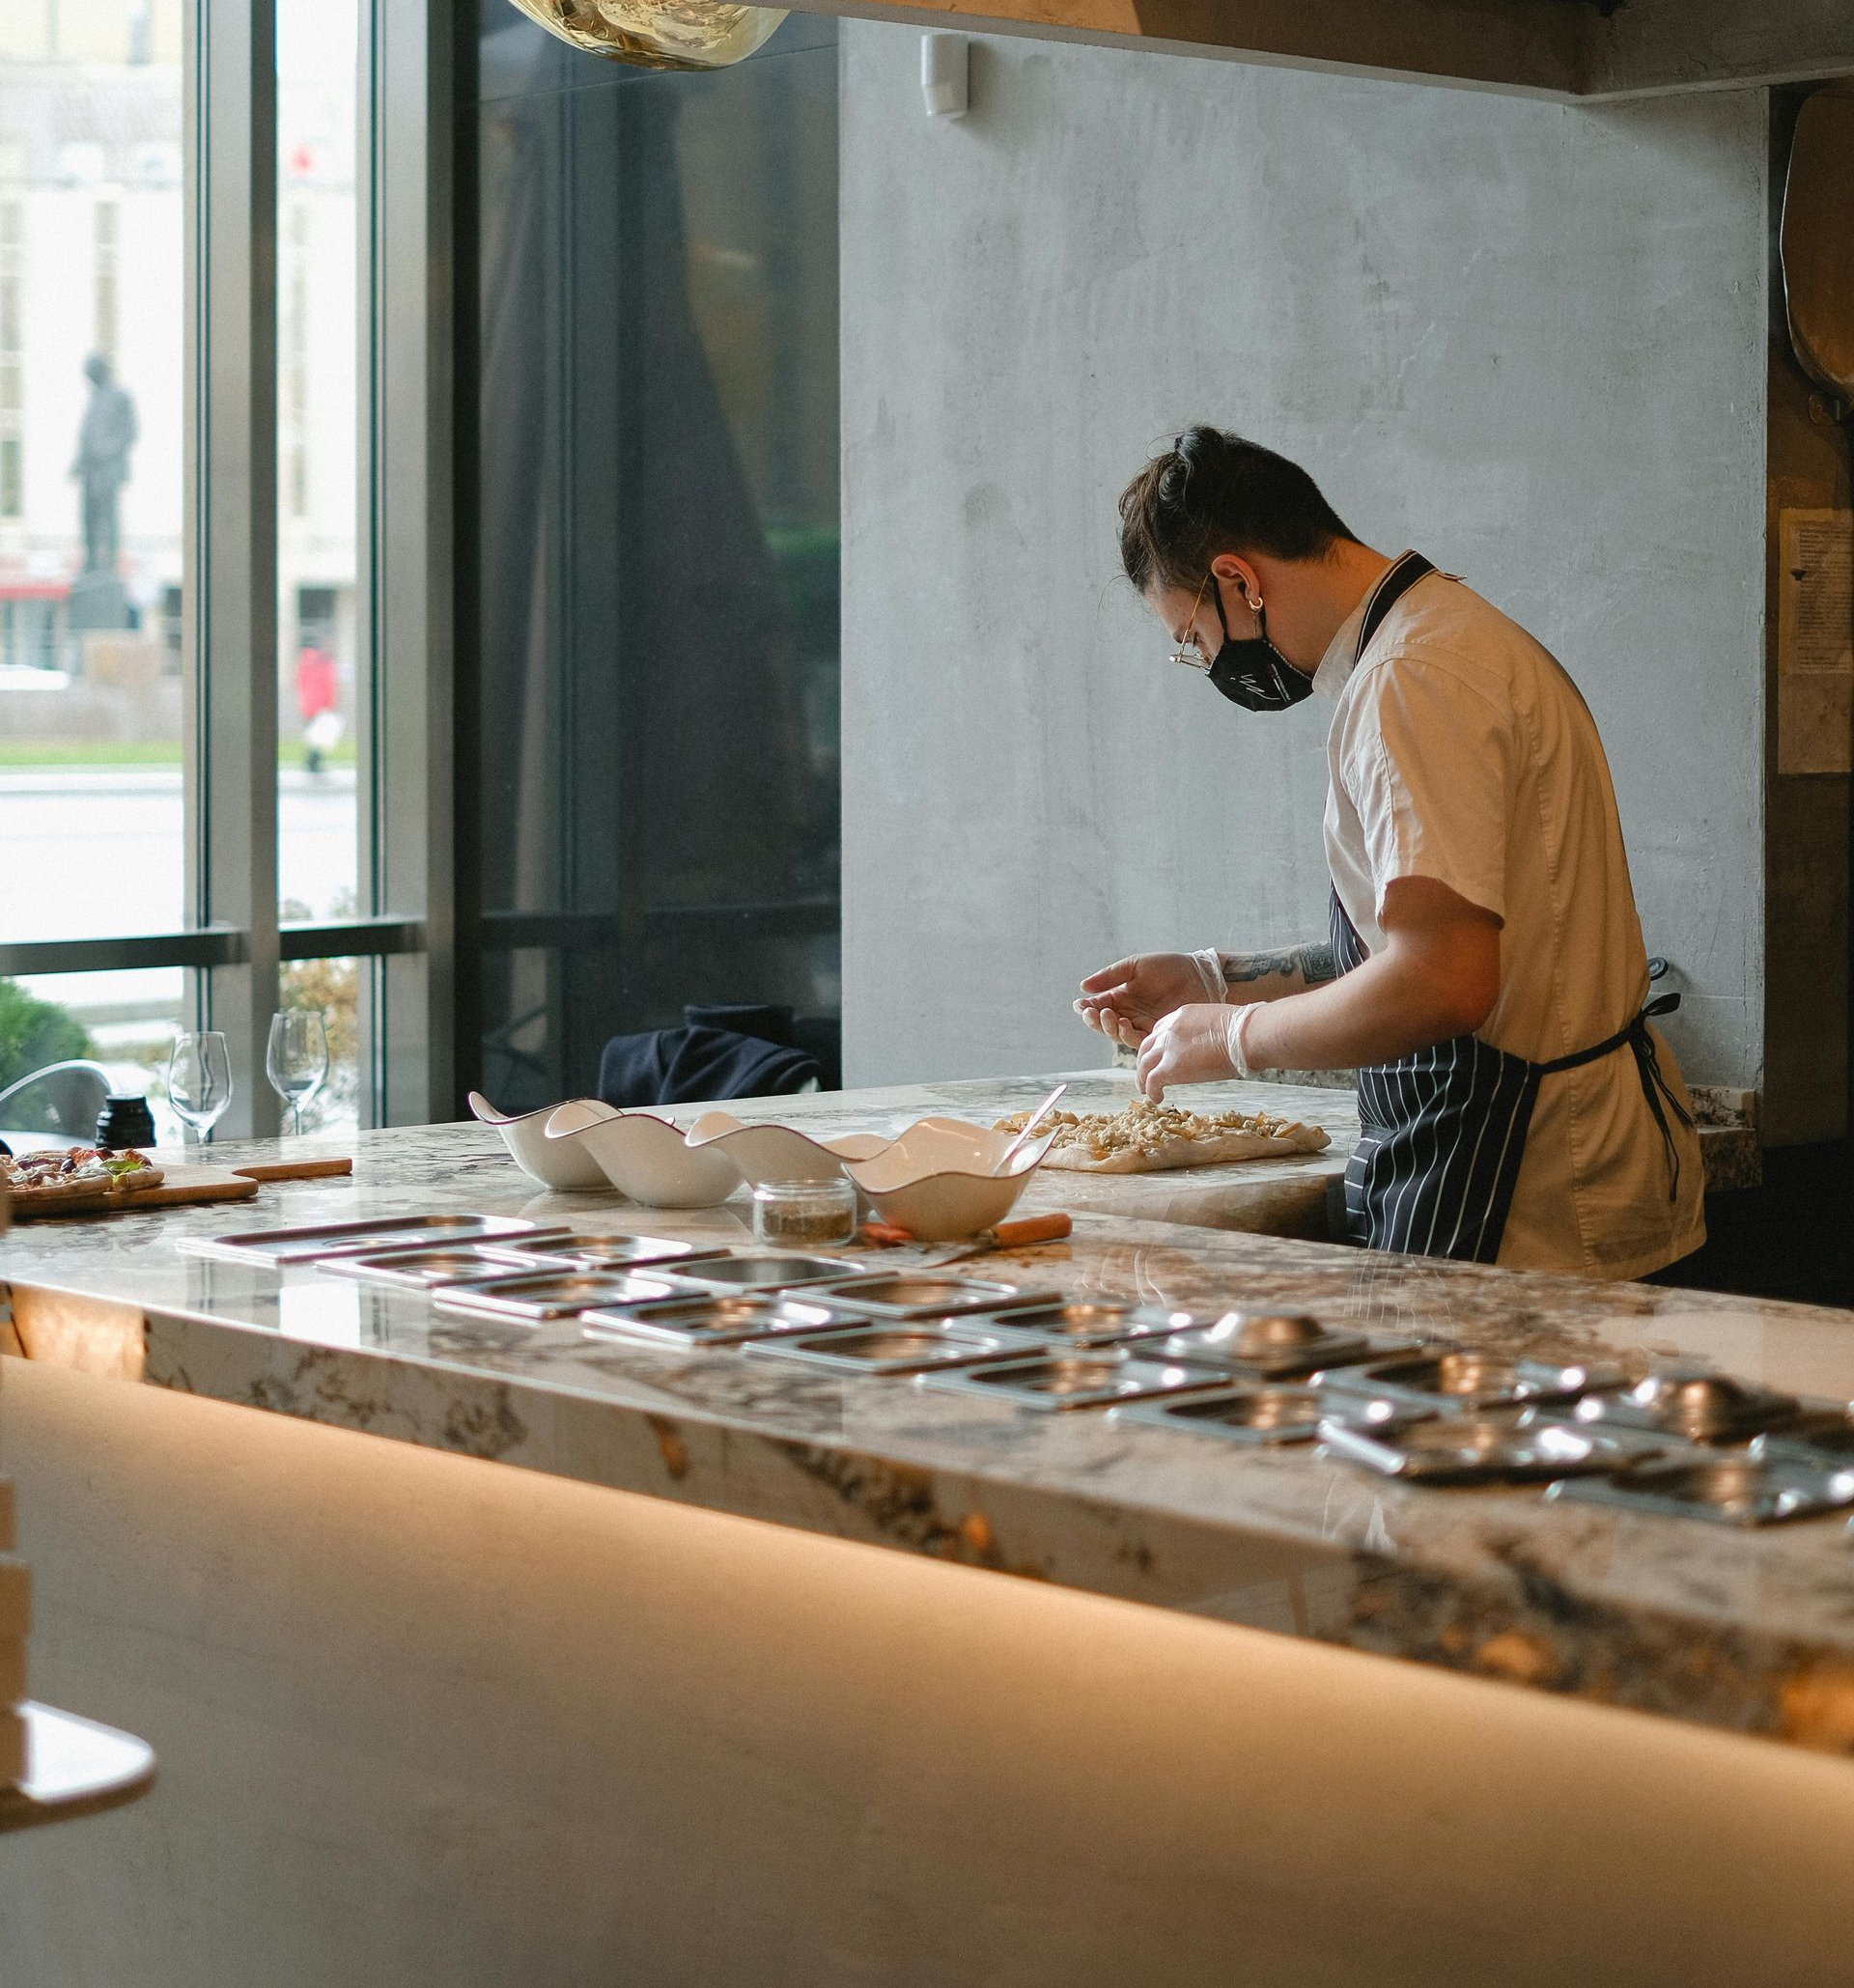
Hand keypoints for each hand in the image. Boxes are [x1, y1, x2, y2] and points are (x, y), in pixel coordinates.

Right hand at [1074, 952, 1219, 1048]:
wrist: (1200, 976)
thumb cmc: (1169, 968)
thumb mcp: (1135, 966)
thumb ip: (1110, 976)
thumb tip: (1082, 987)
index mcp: (1122, 996)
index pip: (1098, 1006)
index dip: (1087, 1009)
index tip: (1080, 1006)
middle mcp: (1129, 1014)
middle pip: (1105, 1024)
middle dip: (1095, 1021)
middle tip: (1094, 1014)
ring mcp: (1142, 1025)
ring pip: (1118, 1035)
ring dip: (1109, 1028)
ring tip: (1109, 1016)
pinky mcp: (1156, 1035)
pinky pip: (1137, 1041)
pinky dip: (1127, 1036)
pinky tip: (1125, 1025)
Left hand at [1135, 1004, 1243, 1100]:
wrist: (1247, 1035)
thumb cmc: (1245, 1030)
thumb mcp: (1218, 1022)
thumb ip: (1206, 1032)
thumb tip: (1214, 1045)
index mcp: (1181, 1016)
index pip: (1159, 1030)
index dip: (1157, 1046)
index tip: (1159, 1056)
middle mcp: (1169, 1030)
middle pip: (1146, 1047)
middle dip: (1144, 1062)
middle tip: (1145, 1074)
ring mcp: (1168, 1048)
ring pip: (1144, 1065)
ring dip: (1142, 1079)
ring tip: (1145, 1090)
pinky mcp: (1171, 1067)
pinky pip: (1152, 1081)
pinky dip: (1152, 1091)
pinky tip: (1157, 1098)